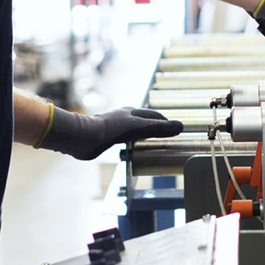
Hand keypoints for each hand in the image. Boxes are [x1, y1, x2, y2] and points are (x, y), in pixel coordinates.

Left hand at [38, 106, 184, 159]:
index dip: (166, 123)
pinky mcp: (108, 139)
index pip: (155, 116)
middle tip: (168, 140)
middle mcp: (125, 118)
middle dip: (157, 130)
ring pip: (136, 133)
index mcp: (132, 112)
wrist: (83, 138)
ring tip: (155, 148)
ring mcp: (116, 128)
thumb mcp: (139, 127)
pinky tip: (135, 152)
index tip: (176, 131)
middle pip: (145, 123)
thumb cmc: (109, 130)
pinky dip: (134, 146)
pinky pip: (126, 142)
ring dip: (145, 139)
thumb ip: (159, 128)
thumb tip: (181, 126)